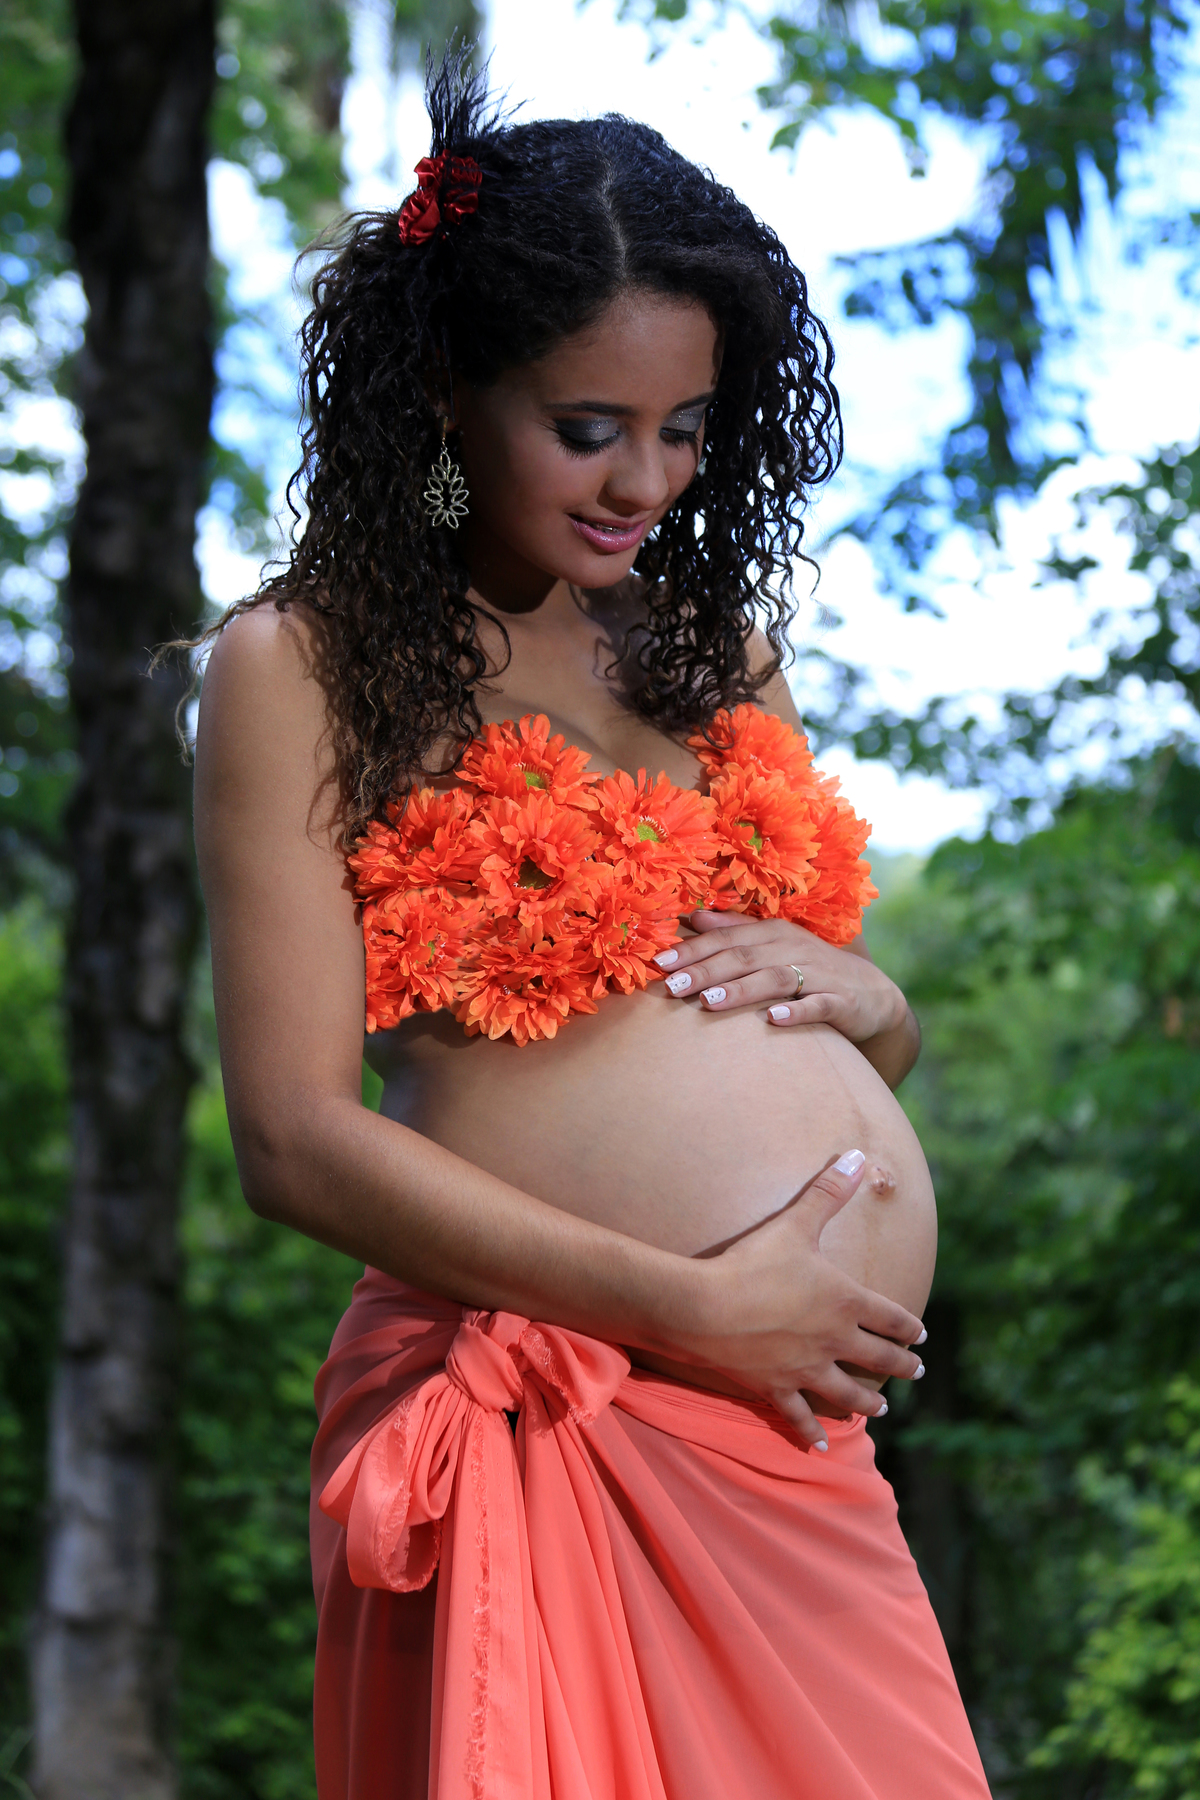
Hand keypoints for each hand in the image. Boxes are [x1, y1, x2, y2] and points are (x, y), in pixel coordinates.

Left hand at [655, 910, 906, 1043]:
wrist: (872, 995)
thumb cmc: (810, 969)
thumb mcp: (774, 946)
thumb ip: (735, 931)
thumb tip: (693, 916)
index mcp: (773, 934)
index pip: (726, 939)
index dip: (693, 949)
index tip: (659, 962)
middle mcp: (793, 949)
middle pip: (744, 958)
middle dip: (705, 971)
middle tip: (671, 986)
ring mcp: (819, 975)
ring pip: (775, 979)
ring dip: (740, 991)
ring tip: (707, 1004)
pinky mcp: (840, 1001)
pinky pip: (818, 1006)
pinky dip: (796, 1012)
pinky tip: (773, 1020)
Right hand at [678, 1152, 926, 1449]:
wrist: (707, 1308)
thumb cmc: (753, 1262)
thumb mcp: (795, 1222)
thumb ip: (828, 1191)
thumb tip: (856, 1154)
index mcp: (845, 1302)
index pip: (890, 1316)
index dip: (909, 1326)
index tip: (921, 1335)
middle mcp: (835, 1341)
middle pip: (879, 1358)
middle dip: (901, 1365)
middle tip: (916, 1371)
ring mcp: (807, 1370)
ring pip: (848, 1394)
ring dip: (867, 1402)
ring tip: (881, 1410)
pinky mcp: (776, 1388)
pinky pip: (798, 1416)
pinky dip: (810, 1434)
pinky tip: (820, 1448)